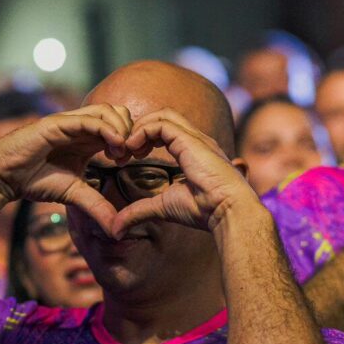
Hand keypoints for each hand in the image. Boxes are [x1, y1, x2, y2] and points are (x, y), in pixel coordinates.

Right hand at [0, 104, 133, 235]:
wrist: (5, 176)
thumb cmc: (36, 181)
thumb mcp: (75, 195)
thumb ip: (97, 207)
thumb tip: (117, 230)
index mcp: (88, 139)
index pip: (120, 126)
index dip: (133, 140)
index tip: (135, 159)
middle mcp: (82, 127)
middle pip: (119, 112)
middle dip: (131, 131)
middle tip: (130, 155)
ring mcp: (70, 122)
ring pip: (107, 110)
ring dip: (122, 129)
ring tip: (121, 152)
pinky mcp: (58, 123)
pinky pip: (89, 120)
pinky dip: (107, 130)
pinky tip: (114, 147)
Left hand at [112, 109, 255, 236]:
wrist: (227, 211)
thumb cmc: (204, 210)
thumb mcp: (163, 207)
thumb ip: (139, 211)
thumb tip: (116, 228)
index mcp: (193, 151)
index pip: (165, 129)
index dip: (143, 138)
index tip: (128, 158)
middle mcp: (195, 140)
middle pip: (163, 116)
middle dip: (139, 129)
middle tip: (123, 151)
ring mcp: (194, 137)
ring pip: (162, 115)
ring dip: (138, 128)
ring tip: (126, 149)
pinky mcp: (189, 140)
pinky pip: (160, 124)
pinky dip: (142, 132)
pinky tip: (133, 149)